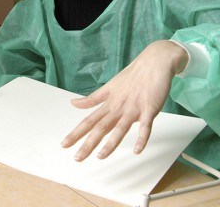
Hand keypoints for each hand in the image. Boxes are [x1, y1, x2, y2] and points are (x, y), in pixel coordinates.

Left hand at [61, 40, 187, 160]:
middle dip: (88, 143)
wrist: (155, 62)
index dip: (76, 133)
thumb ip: (92, 99)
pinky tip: (137, 150)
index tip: (64, 144)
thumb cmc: (133, 75)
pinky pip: (146, 126)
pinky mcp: (149, 108)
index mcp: (108, 103)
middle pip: (100, 127)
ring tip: (100, 156)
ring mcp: (133, 108)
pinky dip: (142, 138)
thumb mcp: (109, 87)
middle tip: (77, 157)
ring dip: (110, 143)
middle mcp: (118, 107)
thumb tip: (73, 103)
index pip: (88, 120)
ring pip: (120, 128)